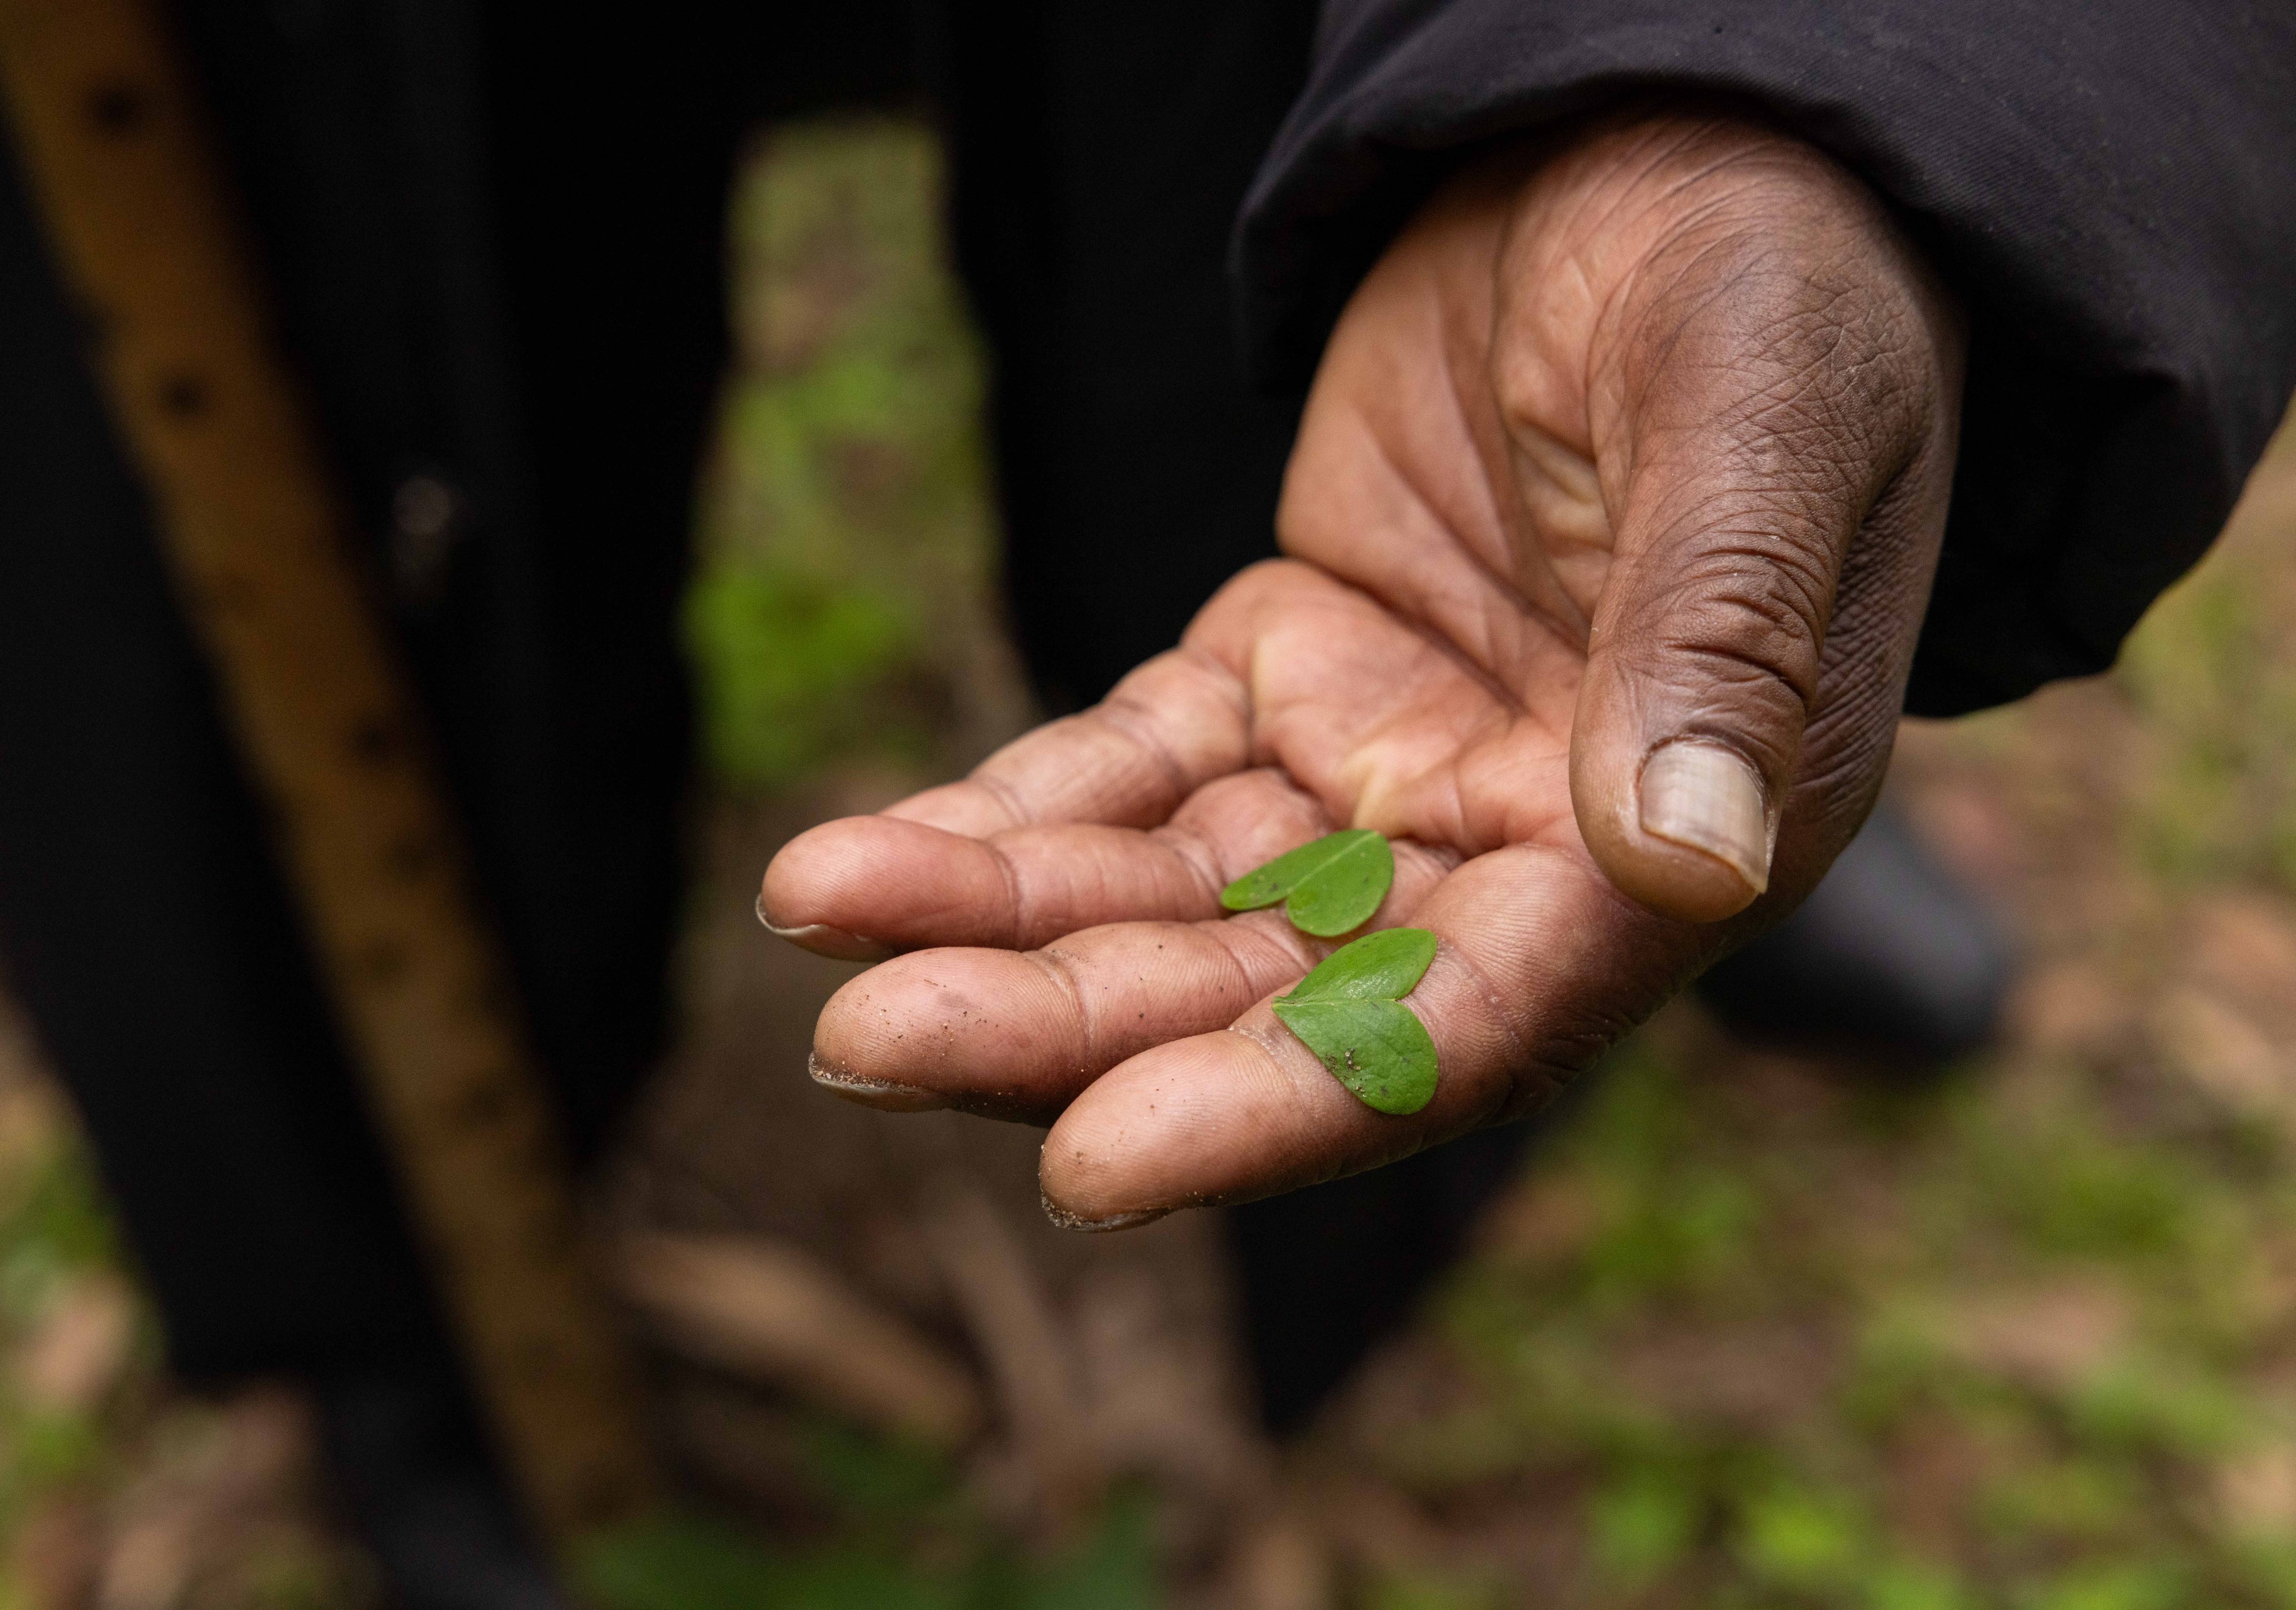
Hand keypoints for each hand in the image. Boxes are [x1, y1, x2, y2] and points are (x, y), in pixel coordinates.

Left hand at [758, 109, 1963, 1226]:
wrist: (1656, 156)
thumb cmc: (1767, 271)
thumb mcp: (1765, 419)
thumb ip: (1723, 635)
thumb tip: (1683, 864)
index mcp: (1676, 842)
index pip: (1474, 1025)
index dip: (1289, 1104)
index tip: (1094, 1163)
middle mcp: (1520, 846)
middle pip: (1275, 992)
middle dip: (1072, 1025)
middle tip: (865, 1041)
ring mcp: (1390, 767)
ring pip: (1178, 894)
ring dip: (1001, 921)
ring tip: (819, 906)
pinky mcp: (1288, 671)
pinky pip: (1135, 771)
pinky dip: (1011, 810)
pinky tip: (872, 850)